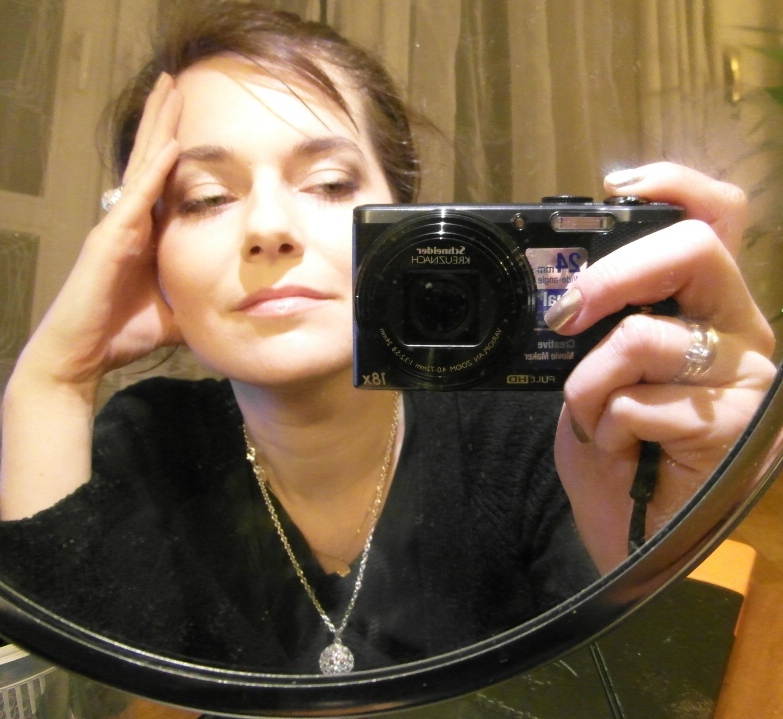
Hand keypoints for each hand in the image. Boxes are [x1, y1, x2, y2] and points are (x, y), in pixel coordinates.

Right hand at [16, 73, 182, 391]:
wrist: (84, 355)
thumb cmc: (124, 334)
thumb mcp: (177, 310)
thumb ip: (201, 296)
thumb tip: (239, 302)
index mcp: (145, 234)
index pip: (164, 181)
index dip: (176, 146)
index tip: (196, 116)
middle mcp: (130, 222)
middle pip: (150, 161)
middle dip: (164, 120)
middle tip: (177, 81)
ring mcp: (117, 227)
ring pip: (142, 167)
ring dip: (158, 128)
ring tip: (169, 90)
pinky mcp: (109, 241)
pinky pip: (136, 199)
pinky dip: (153, 172)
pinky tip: (170, 144)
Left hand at [551, 163, 776, 572]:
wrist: (632, 537)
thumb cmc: (617, 453)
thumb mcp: (597, 374)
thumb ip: (601, 326)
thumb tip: (567, 287)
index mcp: (711, 310)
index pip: (718, 219)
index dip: (675, 185)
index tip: (614, 188)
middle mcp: (745, 333)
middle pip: (696, 248)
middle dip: (613, 274)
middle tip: (567, 314)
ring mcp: (747, 379)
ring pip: (644, 338)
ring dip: (590, 383)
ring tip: (594, 419)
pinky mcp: (737, 427)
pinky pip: (639, 401)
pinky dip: (604, 425)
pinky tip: (620, 451)